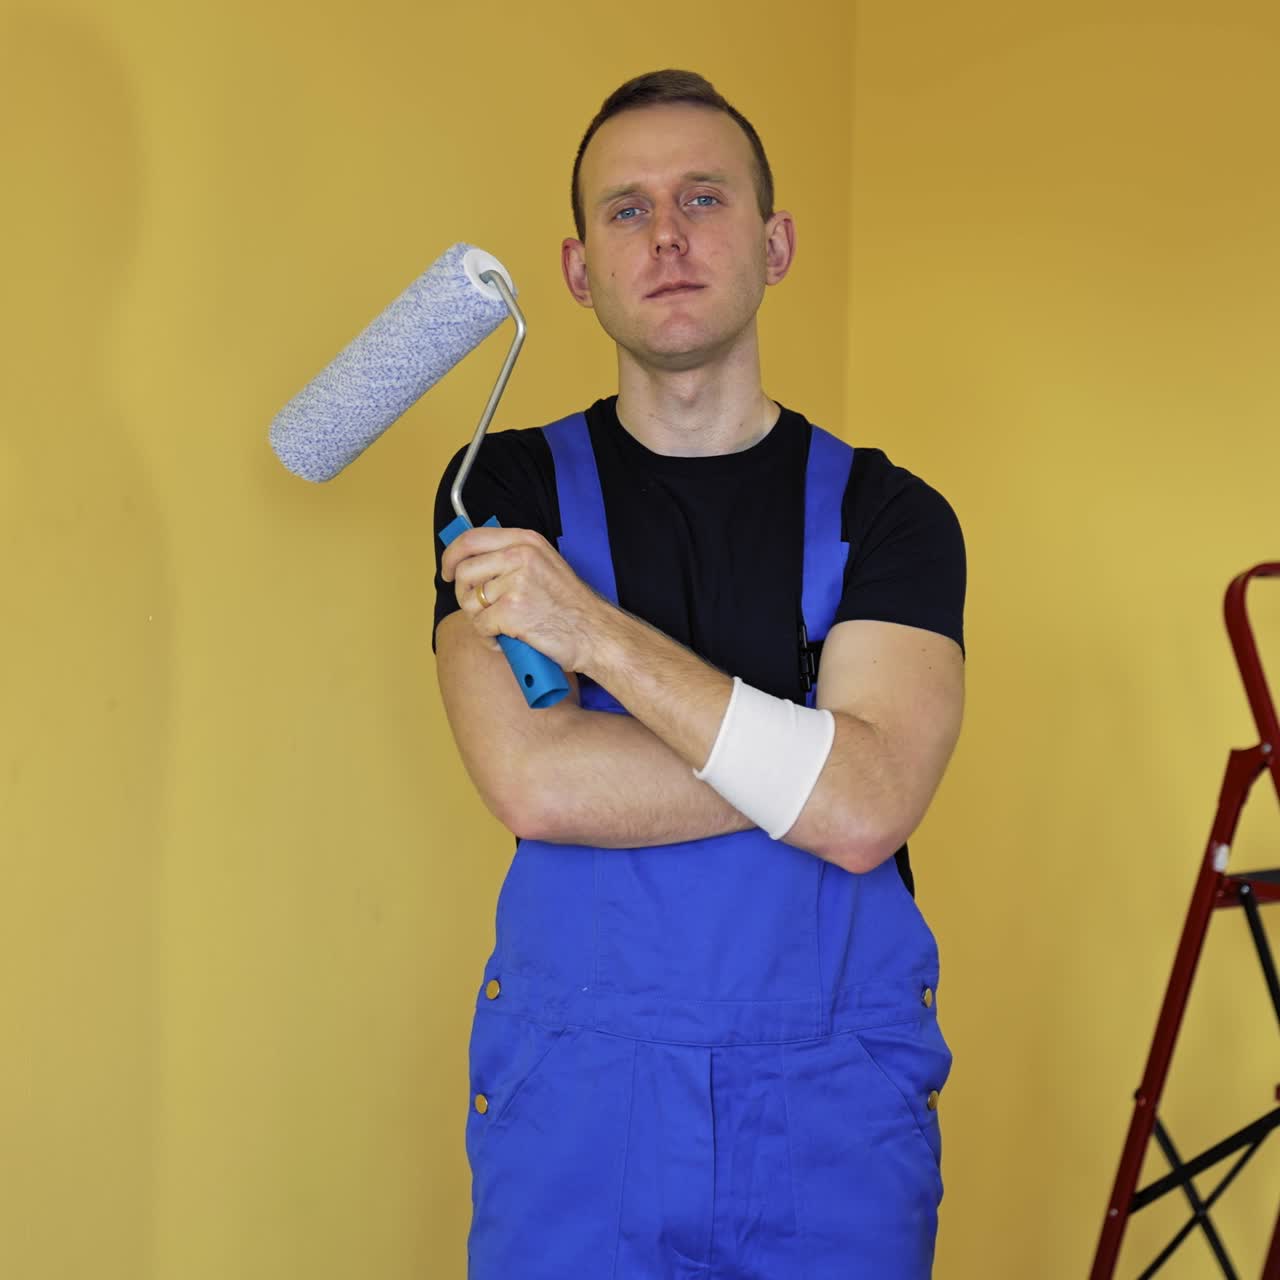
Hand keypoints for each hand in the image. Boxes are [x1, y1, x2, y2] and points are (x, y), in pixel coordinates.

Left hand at [441, 525, 607, 673]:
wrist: (595, 633)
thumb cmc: (571, 605)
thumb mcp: (545, 564)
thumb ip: (512, 557)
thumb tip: (469, 562)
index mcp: (526, 540)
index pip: (471, 539)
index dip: (451, 556)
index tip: (447, 572)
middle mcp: (520, 555)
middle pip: (464, 572)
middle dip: (465, 596)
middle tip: (482, 610)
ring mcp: (516, 582)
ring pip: (470, 602)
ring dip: (480, 621)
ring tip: (503, 628)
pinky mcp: (512, 611)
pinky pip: (480, 626)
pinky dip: (490, 640)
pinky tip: (509, 641)